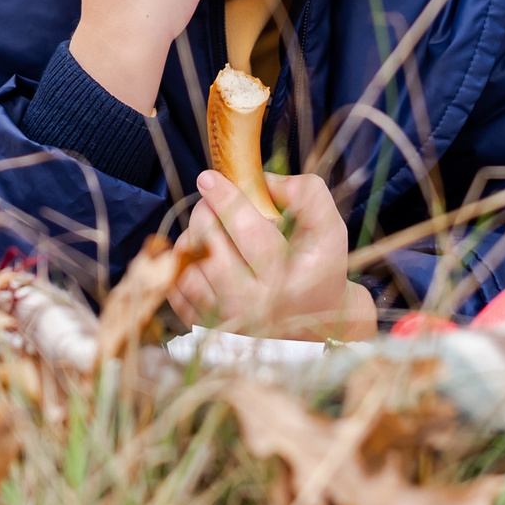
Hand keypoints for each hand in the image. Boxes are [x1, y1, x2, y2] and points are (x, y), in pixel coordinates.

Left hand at [169, 169, 379, 342]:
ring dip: (190, 238)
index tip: (209, 177)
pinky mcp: (206, 327)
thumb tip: (264, 180)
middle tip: (210, 201)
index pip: (246, 229)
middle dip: (203, 212)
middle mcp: (253, 304)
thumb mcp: (329, 230)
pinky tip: (199, 253)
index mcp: (285, 278)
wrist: (315, 324)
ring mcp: (226, 320)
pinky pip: (175, 287)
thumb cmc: (320, 269)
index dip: (224, 197)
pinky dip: (181, 264)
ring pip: (187, 266)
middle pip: (210, 245)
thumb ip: (307, 196)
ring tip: (207, 229)